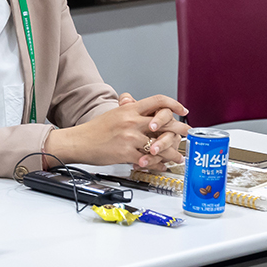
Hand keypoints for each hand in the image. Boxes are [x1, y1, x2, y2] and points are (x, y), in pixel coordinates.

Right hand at [47, 94, 188, 168]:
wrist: (78, 142)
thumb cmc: (94, 130)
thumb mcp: (113, 113)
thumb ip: (128, 109)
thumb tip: (138, 105)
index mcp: (129, 109)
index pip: (158, 101)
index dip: (174, 104)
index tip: (183, 111)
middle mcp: (131, 121)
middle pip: (165, 123)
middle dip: (180, 130)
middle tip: (187, 135)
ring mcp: (129, 137)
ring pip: (160, 145)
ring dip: (172, 153)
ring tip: (178, 157)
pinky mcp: (126, 153)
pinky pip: (148, 160)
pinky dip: (157, 164)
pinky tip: (161, 166)